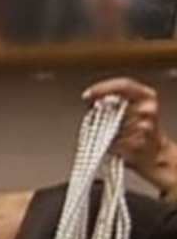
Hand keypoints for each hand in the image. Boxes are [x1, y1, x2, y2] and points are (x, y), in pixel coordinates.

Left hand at [83, 77, 175, 192]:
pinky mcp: (138, 142)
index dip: (102, 89)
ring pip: (111, 126)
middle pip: (114, 107)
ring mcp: (145, 125)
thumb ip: (110, 103)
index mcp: (146, 95)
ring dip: (104, 132)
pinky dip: (109, 143)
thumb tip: (90, 100)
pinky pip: (114, 141)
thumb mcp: (126, 110)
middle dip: (101, 116)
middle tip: (99, 123)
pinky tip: (115, 144)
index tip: (87, 95)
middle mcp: (148, 107)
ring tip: (111, 136)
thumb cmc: (134, 130)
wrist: (150, 153)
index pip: (123, 85)